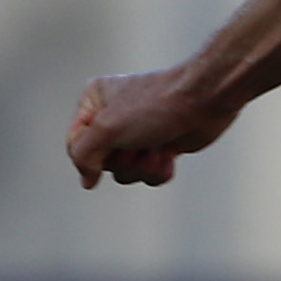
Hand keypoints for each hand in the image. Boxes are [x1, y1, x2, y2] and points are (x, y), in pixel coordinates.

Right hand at [66, 70, 240, 190]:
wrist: (205, 100)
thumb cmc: (156, 105)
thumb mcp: (106, 128)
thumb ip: (83, 155)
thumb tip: (87, 180)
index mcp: (95, 100)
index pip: (75, 145)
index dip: (89, 155)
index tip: (109, 147)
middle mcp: (113, 117)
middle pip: (101, 162)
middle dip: (123, 159)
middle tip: (137, 142)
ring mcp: (138, 133)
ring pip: (125, 173)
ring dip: (143, 164)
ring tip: (157, 144)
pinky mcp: (160, 146)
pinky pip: (148, 175)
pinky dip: (160, 168)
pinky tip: (171, 151)